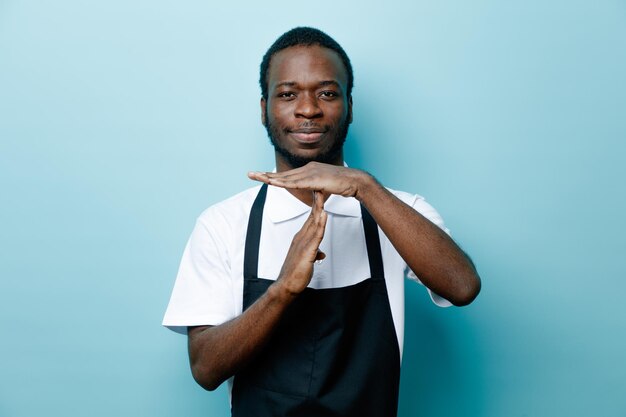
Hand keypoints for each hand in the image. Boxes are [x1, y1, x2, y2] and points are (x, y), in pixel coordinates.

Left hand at [248, 162, 369, 197]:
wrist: (355, 181)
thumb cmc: (343, 184)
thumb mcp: (325, 186)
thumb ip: (317, 188)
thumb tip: (314, 192)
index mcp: (309, 169)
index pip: (288, 174)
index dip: (273, 175)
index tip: (261, 176)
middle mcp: (307, 168)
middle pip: (283, 173)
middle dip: (265, 174)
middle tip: (250, 174)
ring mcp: (310, 172)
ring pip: (286, 177)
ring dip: (270, 178)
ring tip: (256, 177)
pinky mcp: (314, 179)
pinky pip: (295, 182)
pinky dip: (282, 182)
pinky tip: (273, 183)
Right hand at [274, 190, 326, 295]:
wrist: (286, 285)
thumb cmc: (295, 274)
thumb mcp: (308, 260)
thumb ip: (314, 253)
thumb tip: (321, 254)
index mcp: (302, 238)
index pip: (311, 218)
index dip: (316, 205)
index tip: (320, 193)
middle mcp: (302, 237)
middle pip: (312, 216)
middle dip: (317, 201)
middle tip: (320, 185)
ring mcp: (304, 243)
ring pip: (313, 222)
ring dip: (319, 207)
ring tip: (322, 194)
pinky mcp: (307, 251)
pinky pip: (316, 235)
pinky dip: (320, 224)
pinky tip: (324, 215)